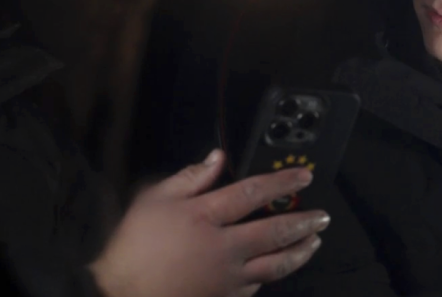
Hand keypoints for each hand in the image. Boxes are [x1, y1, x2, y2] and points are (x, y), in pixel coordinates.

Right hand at [90, 149, 329, 296]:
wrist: (118, 293)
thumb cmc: (133, 246)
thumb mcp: (153, 201)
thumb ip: (190, 178)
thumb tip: (218, 159)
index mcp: (204, 217)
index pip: (253, 193)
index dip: (282, 182)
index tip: (305, 176)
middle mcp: (222, 247)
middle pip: (275, 232)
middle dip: (304, 222)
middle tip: (323, 216)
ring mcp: (225, 277)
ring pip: (275, 265)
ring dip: (299, 251)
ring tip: (314, 241)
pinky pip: (256, 286)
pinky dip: (271, 274)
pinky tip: (279, 266)